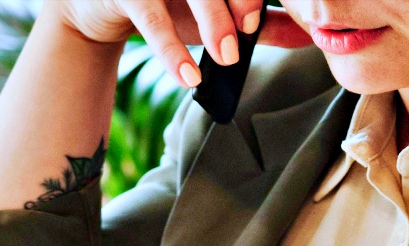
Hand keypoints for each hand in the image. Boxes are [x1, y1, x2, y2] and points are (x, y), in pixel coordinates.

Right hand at [55, 1, 310, 88]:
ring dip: (212, 22)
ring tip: (226, 58)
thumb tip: (307, 34)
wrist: (101, 5)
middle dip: (236, 4)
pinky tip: (189, 75)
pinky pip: (151, 17)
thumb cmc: (166, 3)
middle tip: (245, 41)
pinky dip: (171, 49)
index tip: (256, 20)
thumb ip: (259, 22)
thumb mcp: (214, 12)